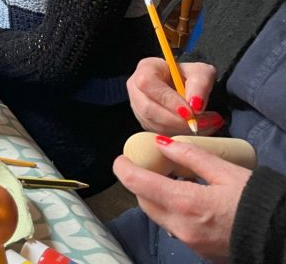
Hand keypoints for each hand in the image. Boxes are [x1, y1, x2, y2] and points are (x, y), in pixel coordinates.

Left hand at [113, 138, 249, 260]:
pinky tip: (186, 199)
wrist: (279, 236)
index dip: (124, 168)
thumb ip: (190, 156)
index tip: (123, 158)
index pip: (137, 183)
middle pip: (144, 201)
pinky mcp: (197, 249)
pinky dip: (171, 211)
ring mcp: (188, 240)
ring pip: (157, 216)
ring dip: (155, 197)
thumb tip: (162, 144)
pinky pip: (174, 227)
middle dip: (141, 182)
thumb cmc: (254, 200)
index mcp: (183, 202)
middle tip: (149, 166)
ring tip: (169, 180)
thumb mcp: (224, 171)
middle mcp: (179, 225)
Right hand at [127, 57, 220, 134]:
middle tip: (205, 122)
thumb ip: (201, 84)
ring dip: (183, 129)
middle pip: (149, 109)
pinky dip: (181, 134)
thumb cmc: (189, 75)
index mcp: (145, 69)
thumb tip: (196, 106)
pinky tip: (198, 129)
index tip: (191, 111)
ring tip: (207, 124)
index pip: (148, 84)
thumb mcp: (200, 72)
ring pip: (154, 124)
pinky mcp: (145, 122)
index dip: (168, 100)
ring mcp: (137, 107)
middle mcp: (136, 88)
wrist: (184, 83)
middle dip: (178, 120)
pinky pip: (160, 133)